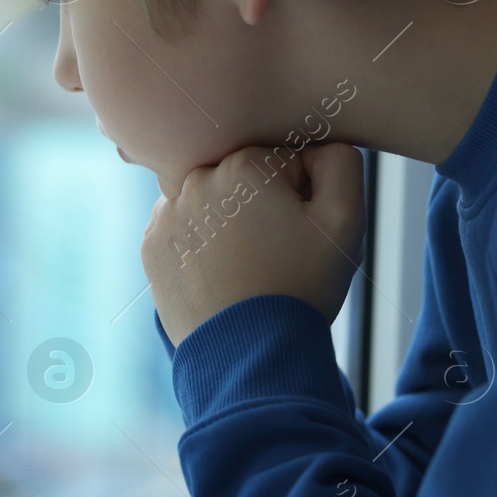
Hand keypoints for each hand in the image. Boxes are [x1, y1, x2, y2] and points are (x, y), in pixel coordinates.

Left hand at [141, 142, 365, 347]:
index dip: (301, 194)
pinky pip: (184, 229)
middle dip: (263, 203)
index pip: (283, 160)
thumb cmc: (301, 286)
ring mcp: (166, 214)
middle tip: (275, 250)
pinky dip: (201, 244)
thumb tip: (317, 144)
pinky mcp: (152, 245)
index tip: (299, 229)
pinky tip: (219, 274)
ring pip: (211, 202)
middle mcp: (193, 180)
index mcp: (242, 165)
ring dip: (229, 220)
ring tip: (247, 264)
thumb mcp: (345, 221)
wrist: (249, 352)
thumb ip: (340, 162)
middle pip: (242, 178)